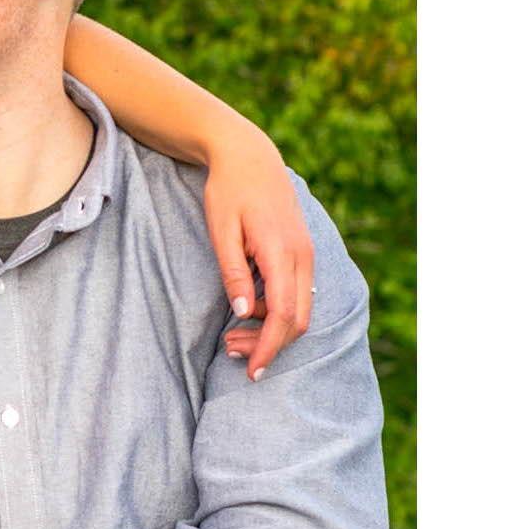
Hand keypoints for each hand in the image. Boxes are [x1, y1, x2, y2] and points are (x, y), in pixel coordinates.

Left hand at [202, 126, 312, 379]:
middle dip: (268, 344)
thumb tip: (240, 313)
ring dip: (270, 329)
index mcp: (281, 252)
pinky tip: (246, 310)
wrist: (249, 156)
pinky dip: (275, 311)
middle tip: (231, 352)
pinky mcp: (302, 253)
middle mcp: (302, 257)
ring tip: (231, 336)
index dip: (269, 347)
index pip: (282, 315)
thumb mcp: (221, 230)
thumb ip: (232, 272)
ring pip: (299, 309)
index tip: (253, 371)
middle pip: (296, 319)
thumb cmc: (228, 191)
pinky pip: (296, 293)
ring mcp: (306, 254)